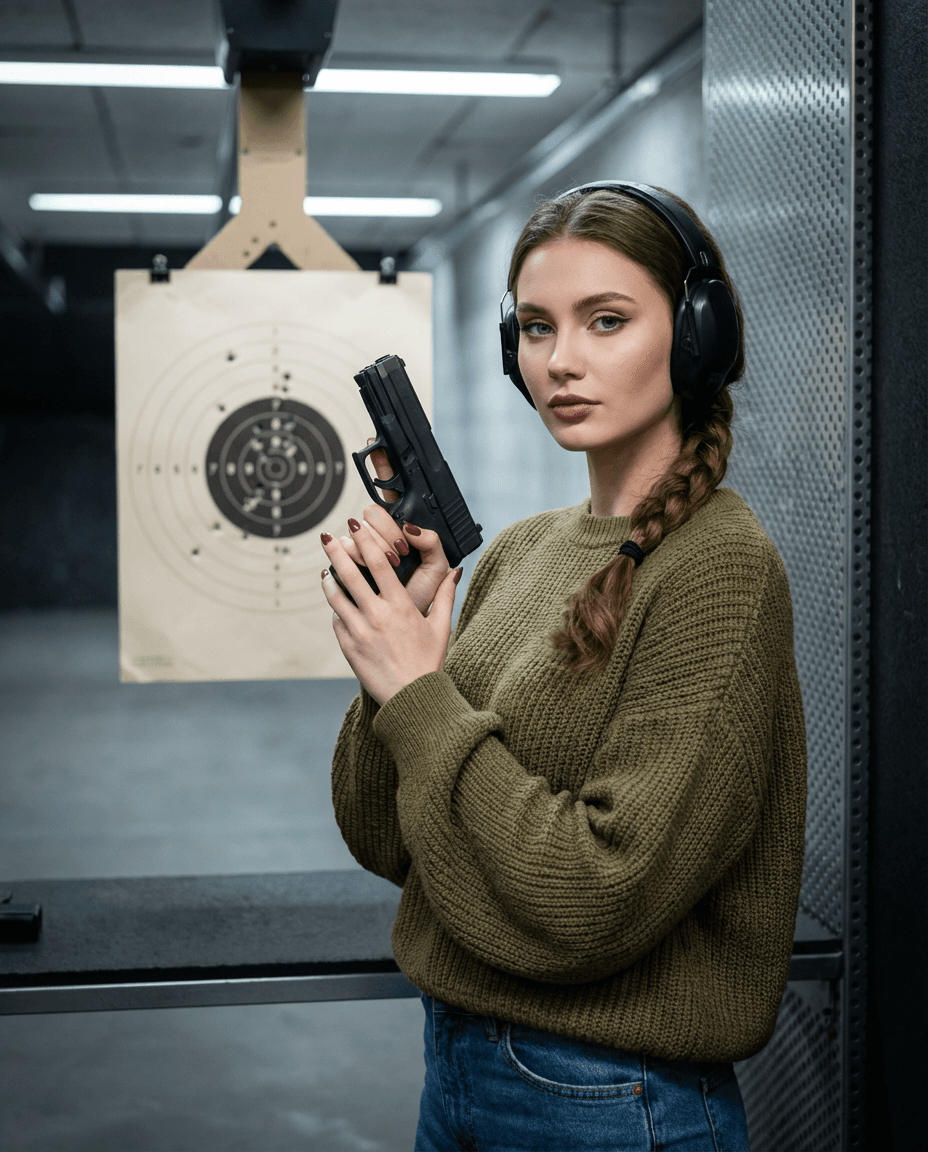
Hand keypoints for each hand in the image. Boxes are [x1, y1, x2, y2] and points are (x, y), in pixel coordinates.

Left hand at [321, 518, 461, 705]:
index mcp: (400, 606)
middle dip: (337, 552)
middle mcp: (376, 615)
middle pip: (350, 574)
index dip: (365, 541)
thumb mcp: (441, 627)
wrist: (412, 698)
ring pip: (336, 597)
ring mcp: (359, 631)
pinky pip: (337, 621)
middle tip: (328, 537)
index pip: (378, 564)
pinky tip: (337, 603)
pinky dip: (337, 610)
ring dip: (330, 579)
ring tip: (326, 569)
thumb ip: (446, 596)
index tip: (355, 526)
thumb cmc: (429, 662)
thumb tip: (454, 571)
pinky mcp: (348, 647)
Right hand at [338, 442, 451, 614]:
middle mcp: (380, 535)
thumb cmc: (420, 600)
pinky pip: (347, 547)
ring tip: (392, 565)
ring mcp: (361, 547)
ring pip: (360, 529)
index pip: (391, 493)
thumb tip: (413, 527)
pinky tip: (372, 568)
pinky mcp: (346, 562)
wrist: (401, 630)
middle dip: (389, 531)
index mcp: (402, 531)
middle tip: (401, 552)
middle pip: (375, 512)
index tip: (376, 444)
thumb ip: (433, 543)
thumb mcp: (436, 569)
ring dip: (379, 547)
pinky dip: (361, 558)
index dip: (383, 468)